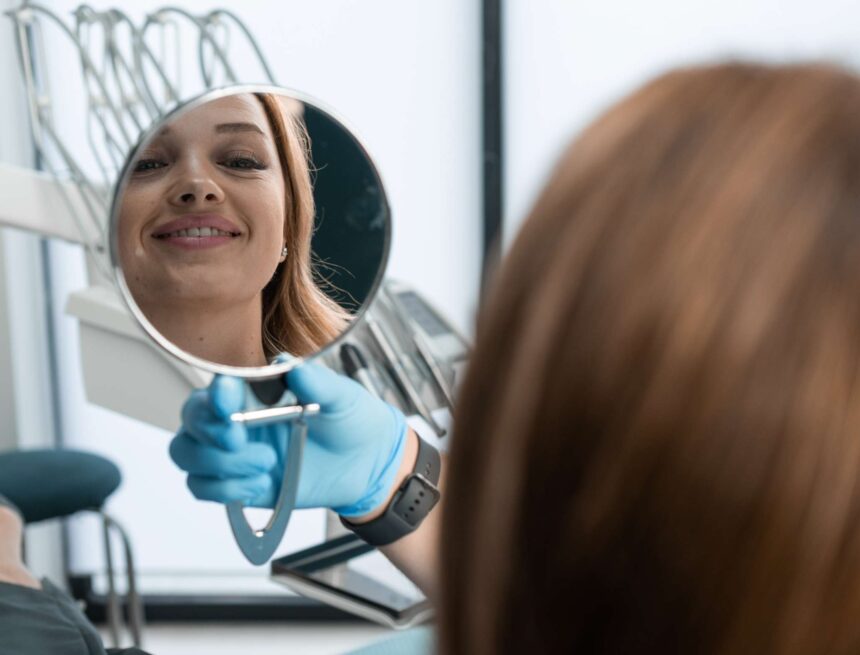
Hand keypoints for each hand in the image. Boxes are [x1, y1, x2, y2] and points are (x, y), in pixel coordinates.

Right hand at [169, 363, 408, 516]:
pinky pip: (203, 488)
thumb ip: (318, 382)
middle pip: (191, 419)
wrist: (370, 463)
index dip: (216, 394)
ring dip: (217, 464)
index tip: (228, 401)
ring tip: (264, 464)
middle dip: (208, 430)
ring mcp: (236, 453)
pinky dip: (224, 489)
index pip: (220, 387)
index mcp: (259, 391)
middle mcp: (239, 419)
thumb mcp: (343, 397)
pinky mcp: (239, 483)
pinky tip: (258, 484)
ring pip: (187, 454)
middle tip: (240, 439)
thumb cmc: (353, 420)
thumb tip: (292, 365)